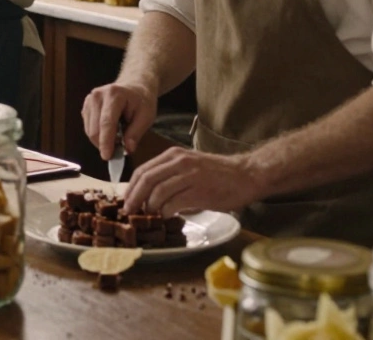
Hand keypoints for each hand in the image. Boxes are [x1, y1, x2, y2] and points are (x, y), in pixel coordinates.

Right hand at [81, 83, 156, 159]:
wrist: (134, 86)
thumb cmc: (142, 100)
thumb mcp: (147, 115)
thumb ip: (136, 133)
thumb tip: (127, 149)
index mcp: (114, 95)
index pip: (107, 122)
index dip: (106, 142)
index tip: (107, 157)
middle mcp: (97, 96)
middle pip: (95, 129)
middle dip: (105, 144)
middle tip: (121, 147)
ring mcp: (89, 101)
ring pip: (89, 131)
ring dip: (102, 140)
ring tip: (118, 136)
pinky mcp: (86, 107)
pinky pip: (88, 128)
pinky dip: (99, 136)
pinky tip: (111, 131)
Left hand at [123, 148, 263, 216]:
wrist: (246, 175)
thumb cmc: (218, 174)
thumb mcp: (189, 167)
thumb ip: (169, 176)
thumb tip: (148, 195)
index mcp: (173, 155)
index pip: (142, 170)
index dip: (130, 188)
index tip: (126, 201)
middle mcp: (179, 162)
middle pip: (146, 180)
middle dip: (134, 198)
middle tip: (129, 212)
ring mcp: (189, 175)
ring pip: (157, 193)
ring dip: (150, 208)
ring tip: (150, 216)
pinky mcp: (199, 190)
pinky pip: (173, 204)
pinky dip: (166, 212)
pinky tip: (167, 217)